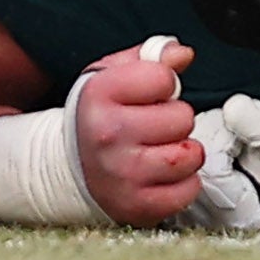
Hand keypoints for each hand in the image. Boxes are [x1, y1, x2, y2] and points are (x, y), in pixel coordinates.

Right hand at [72, 40, 205, 224]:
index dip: (165, 84)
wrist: (69, 166)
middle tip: (159, 125)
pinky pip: (188, 190)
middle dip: (178, 118)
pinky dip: (186, 181)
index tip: (151, 94)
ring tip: (167, 148)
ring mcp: (122, 173)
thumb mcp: (114, 75)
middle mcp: (108, 134)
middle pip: (182, 118)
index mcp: (101, 94)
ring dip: (187, 151)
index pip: (164, 78)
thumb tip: (182, 54)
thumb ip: (151, 56)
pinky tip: (166, 173)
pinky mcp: (136, 205)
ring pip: (189, 156)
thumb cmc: (100, 116)